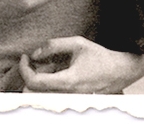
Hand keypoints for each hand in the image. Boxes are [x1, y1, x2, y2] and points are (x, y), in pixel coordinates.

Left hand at [19, 37, 140, 93]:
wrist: (119, 71)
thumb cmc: (100, 58)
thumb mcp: (78, 44)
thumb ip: (54, 46)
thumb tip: (35, 53)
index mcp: (66, 81)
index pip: (34, 81)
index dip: (24, 69)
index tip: (24, 57)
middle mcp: (66, 95)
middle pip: (35, 90)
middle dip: (30, 73)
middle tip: (36, 59)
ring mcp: (68, 99)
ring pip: (42, 92)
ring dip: (40, 77)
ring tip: (50, 63)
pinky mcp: (70, 99)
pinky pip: (51, 93)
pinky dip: (48, 81)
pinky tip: (58, 69)